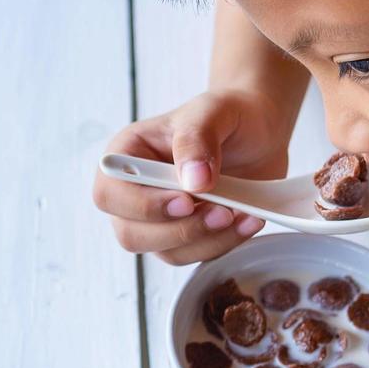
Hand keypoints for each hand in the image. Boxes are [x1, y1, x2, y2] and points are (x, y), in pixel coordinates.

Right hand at [92, 88, 290, 264]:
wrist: (258, 129)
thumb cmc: (227, 114)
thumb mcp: (212, 111)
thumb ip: (196, 139)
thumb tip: (193, 180)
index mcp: (127, 155)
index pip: (110, 194)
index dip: (142, 206)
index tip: (185, 200)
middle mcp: (135, 191)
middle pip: (131, 234)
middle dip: (180, 230)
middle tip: (222, 212)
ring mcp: (160, 218)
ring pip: (166, 251)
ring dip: (208, 240)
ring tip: (242, 214)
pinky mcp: (187, 234)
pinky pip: (197, 255)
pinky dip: (224, 243)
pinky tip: (247, 221)